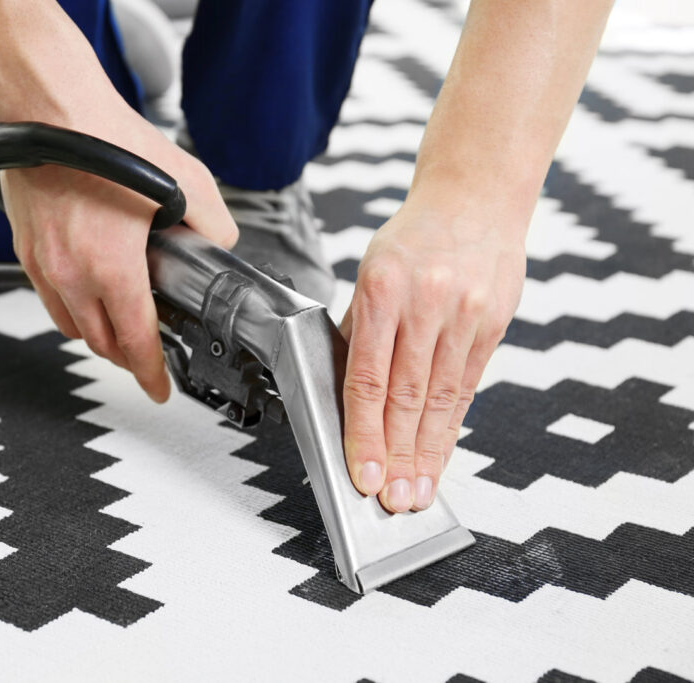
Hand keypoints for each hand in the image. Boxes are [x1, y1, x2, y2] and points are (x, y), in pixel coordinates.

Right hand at [1, 104, 236, 401]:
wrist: (47, 107)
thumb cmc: (104, 137)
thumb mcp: (185, 180)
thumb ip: (212, 224)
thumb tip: (217, 245)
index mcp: (111, 269)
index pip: (135, 345)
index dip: (151, 375)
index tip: (159, 389)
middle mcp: (70, 275)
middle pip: (101, 344)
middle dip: (128, 358)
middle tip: (147, 355)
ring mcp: (42, 264)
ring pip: (71, 326)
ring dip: (97, 334)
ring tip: (120, 324)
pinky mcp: (25, 248)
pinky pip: (49, 298)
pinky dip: (71, 307)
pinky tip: (88, 289)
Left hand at [339, 197, 525, 511]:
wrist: (474, 199)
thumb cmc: (413, 239)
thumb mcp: (370, 273)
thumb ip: (359, 332)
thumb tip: (348, 396)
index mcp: (380, 290)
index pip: (368, 379)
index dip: (364, 434)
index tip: (361, 474)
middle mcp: (425, 305)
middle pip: (406, 398)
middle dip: (396, 457)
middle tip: (390, 500)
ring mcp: (464, 316)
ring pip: (441, 400)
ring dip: (426, 453)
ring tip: (417, 492)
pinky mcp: (492, 325)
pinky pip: (467, 387)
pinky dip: (450, 426)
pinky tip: (440, 454)